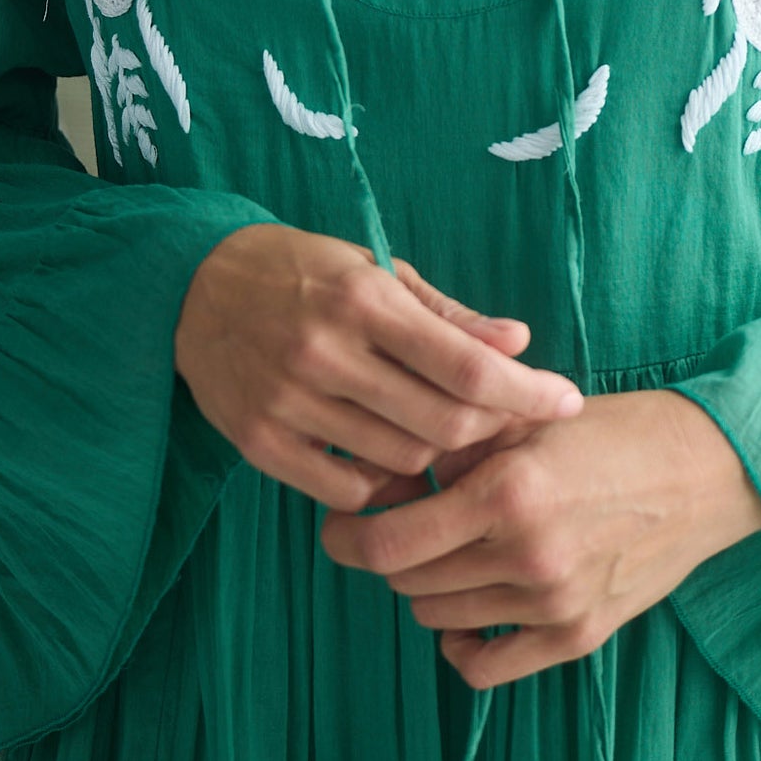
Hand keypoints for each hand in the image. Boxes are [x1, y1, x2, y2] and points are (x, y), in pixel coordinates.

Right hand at [173, 224, 583, 511]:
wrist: (193, 289)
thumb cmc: (302, 274)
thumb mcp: (375, 270)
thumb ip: (448, 315)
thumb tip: (518, 342)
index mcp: (362, 299)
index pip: (466, 363)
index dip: (526, 391)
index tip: (567, 402)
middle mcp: (326, 352)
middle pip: (442, 424)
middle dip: (490, 430)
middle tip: (505, 423)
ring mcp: (289, 402)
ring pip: (401, 461)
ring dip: (435, 456)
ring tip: (441, 434)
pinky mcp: (260, 443)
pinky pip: (346, 490)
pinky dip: (380, 484)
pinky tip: (386, 457)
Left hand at [317, 389, 760, 685]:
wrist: (707, 470)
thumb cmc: (612, 432)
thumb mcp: (527, 420)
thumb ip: (452, 445)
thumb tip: (378, 478)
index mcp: (507, 492)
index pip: (386, 543)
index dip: (345, 538)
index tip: (339, 527)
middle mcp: (527, 556)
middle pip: (407, 582)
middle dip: (391, 553)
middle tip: (404, 525)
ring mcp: (554, 604)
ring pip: (438, 618)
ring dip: (428, 587)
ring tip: (449, 551)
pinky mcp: (577, 637)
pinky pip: (484, 667)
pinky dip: (461, 643)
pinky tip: (469, 610)